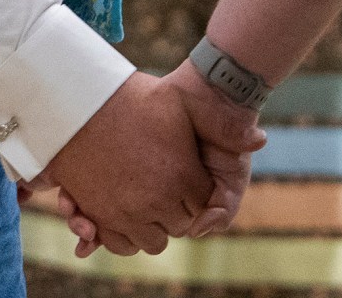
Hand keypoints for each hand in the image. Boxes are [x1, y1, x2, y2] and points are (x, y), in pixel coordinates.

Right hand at [55, 61, 264, 254]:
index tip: (186, 177)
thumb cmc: (133, 98)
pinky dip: (123, 236)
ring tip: (148, 204)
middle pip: (179, 226)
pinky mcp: (96, 215)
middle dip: (176, 211)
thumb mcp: (182, 103)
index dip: (195, 192)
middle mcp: (156, 201)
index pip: (201, 205)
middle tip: (166, 188)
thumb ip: (224, 123)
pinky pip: (119, 243)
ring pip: (151, 242)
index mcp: (181, 176)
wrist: (81, 98)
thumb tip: (260, 139)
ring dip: (152, 227)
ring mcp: (125, 212)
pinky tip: (126, 217)